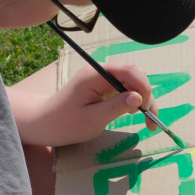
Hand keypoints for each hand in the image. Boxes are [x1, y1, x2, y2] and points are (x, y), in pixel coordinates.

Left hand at [19, 63, 158, 145]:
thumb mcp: (93, 119)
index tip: (145, 109)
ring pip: (132, 83)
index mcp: (96, 75)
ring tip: (146, 121)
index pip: (129, 70)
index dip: (143, 87)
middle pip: (134, 75)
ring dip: (142, 99)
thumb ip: (117, 107)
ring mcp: (101, 79)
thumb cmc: (65, 123)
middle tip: (150, 120)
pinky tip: (134, 114)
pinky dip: (133, 101)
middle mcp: (100, 72)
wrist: (44, 124)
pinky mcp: (102, 87)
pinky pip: (124, 89)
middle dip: (146, 95)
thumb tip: (139, 97)